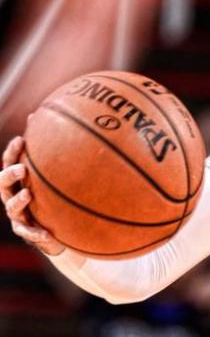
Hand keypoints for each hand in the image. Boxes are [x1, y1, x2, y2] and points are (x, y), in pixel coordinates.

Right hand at [1, 136, 64, 254]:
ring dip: (18, 200)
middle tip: (22, 168)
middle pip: (2, 183)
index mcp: (17, 180)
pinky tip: (45, 233)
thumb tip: (51, 126)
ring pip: (12, 207)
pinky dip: (35, 232)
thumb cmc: (50, 196)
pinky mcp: (25, 231)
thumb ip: (50, 155)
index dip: (12, 152)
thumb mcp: (51, 177)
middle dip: (10, 174)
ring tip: (28, 194)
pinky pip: (27, 232)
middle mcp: (12, 196)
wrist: (54, 229)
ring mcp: (17, 214)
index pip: (10, 163)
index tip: (21, 139)